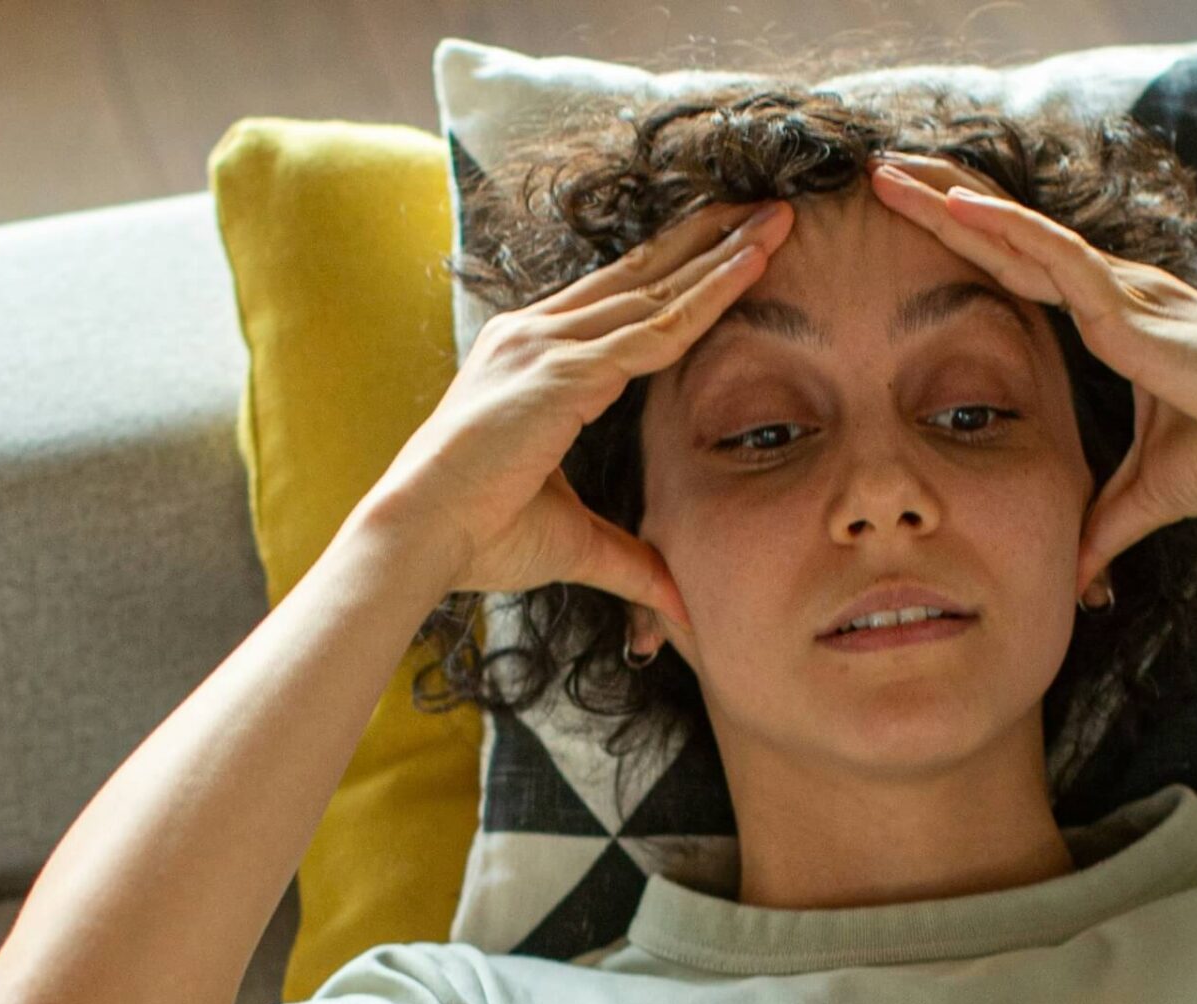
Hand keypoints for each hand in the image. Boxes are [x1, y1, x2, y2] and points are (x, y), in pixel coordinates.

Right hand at [368, 197, 796, 636]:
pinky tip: (751, 267)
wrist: (418, 538)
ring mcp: (548, 346)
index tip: (728, 245)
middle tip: (767, 207)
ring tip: (778, 218)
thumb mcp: (572, 540)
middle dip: (706, 238)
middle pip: (640, 273)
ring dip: (723, 251)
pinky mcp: (563, 370)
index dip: (675, 270)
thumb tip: (677, 601)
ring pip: (657, 289)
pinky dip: (709, 294)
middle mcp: (535, 334)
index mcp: (529, 356)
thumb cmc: (477, 536)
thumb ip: (630, 559)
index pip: (616, 299)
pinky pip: (656, 328)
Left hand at [867, 152, 1196, 596]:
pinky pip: (1059, 257)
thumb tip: (1074, 580)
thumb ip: (1104, 529)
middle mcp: (1115, 295)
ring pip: (1020, 234)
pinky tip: (959, 207)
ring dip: (952, 202)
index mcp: (1116, 323)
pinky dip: (1007, 230)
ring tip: (891, 171)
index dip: (969, 246)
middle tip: (881, 173)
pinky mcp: (1133, 308)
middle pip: (1010, 239)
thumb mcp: (1150, 496)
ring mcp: (1123, 294)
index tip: (913, 222)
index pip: (1024, 274)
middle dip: (942, 203)